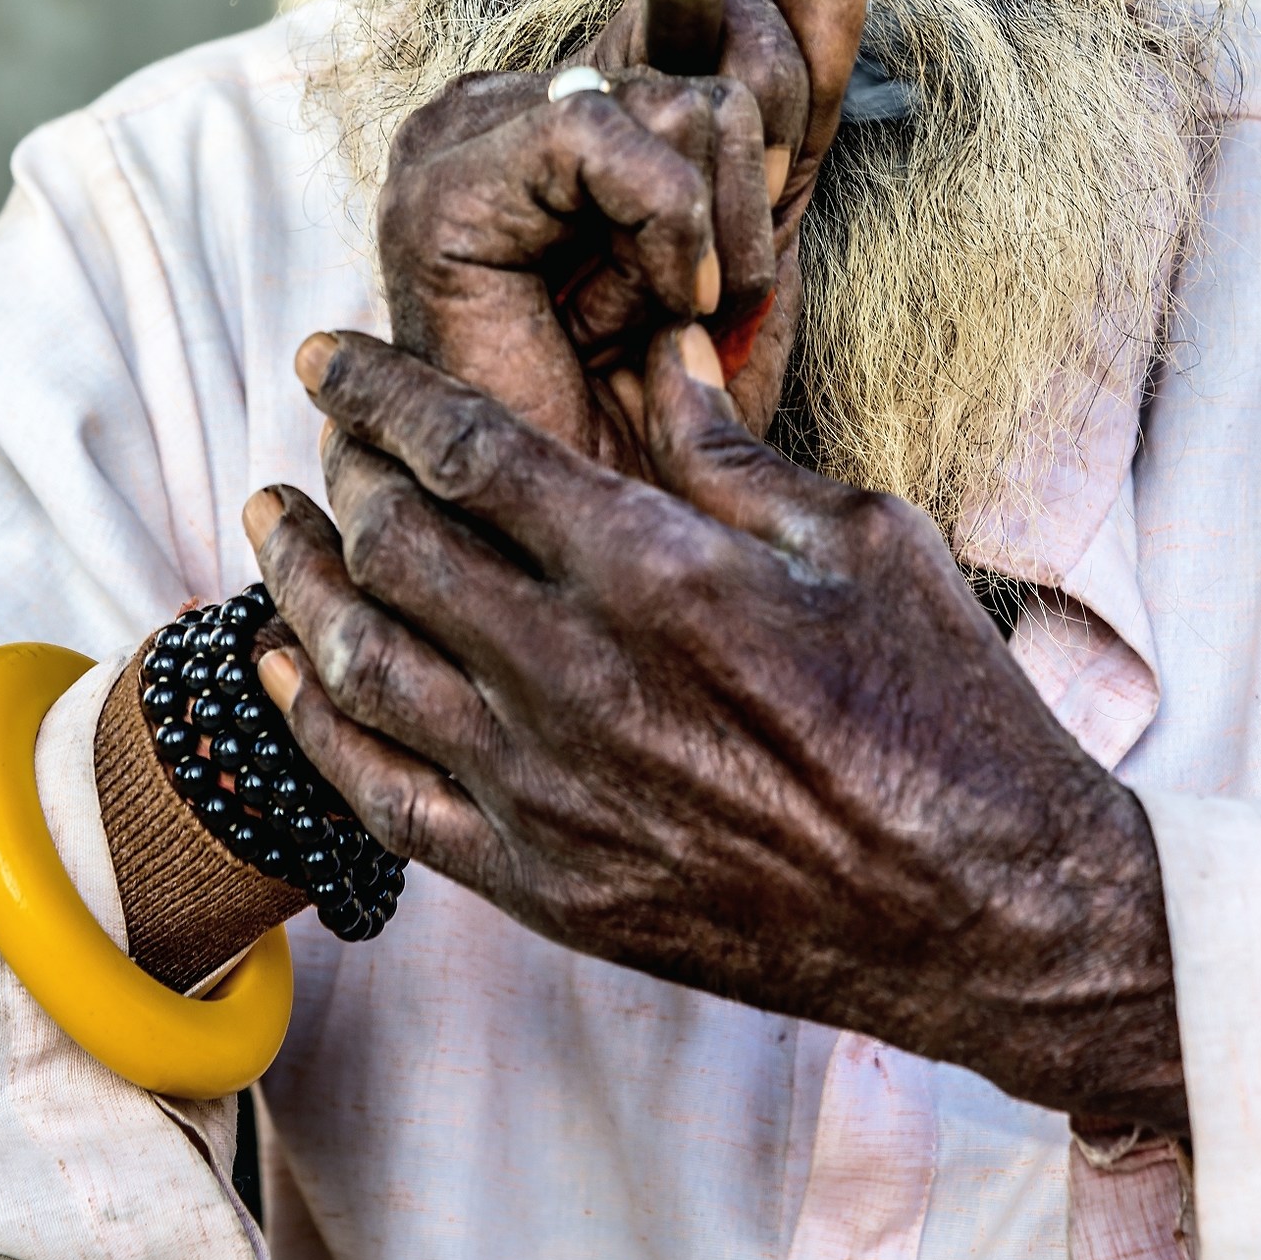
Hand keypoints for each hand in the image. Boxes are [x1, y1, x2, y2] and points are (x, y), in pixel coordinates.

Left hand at [245, 326, 1185, 1133]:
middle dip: (338, 471)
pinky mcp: (546, 886)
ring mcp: (548, 794)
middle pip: (394, 547)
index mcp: (656, 572)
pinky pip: (383, 799)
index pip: (468, 450)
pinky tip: (286, 672)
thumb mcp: (860, 539)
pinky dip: (316, 726)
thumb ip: (730, 448)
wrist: (983, 912)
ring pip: (360, 668)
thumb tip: (661, 348)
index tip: (332, 355)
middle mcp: (577, 679)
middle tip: (318, 435)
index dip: (380, 391)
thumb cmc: (941, 710)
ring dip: (300, 584)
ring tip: (276, 525)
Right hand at [374, 0, 865, 467]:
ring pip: (680, 92)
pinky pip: (606, 130)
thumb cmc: (668, 407)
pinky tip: (652, 307)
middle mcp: (515, 96)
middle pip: (719, 52)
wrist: (601, 534)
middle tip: (708, 300)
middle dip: (751, 200)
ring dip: (715, 236)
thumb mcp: (761, 239)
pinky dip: (664, 229)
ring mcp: (468, 130)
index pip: (722, 13)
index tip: (764, 227)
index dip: (784, 114)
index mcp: (582, 99)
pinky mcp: (443, 178)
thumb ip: (798, 109)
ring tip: (672, 317)